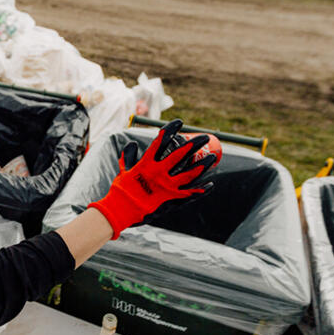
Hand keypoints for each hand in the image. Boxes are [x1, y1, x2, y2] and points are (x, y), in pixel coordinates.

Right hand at [88, 120, 217, 239]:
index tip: (180, 122)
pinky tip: (211, 183)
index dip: (171, 130)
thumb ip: (129, 155)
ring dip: (203, 164)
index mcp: (147, 163)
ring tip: (213, 157)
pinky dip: (202, 189)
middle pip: (181, 154)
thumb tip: (132, 143)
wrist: (120, 212)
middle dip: (195, 144)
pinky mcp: (172, 201)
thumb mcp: (123, 170)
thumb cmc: (120, 190)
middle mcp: (159, 173)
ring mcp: (167, 187)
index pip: (161, 141)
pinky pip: (190, 194)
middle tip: (205, 137)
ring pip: (190, 173)